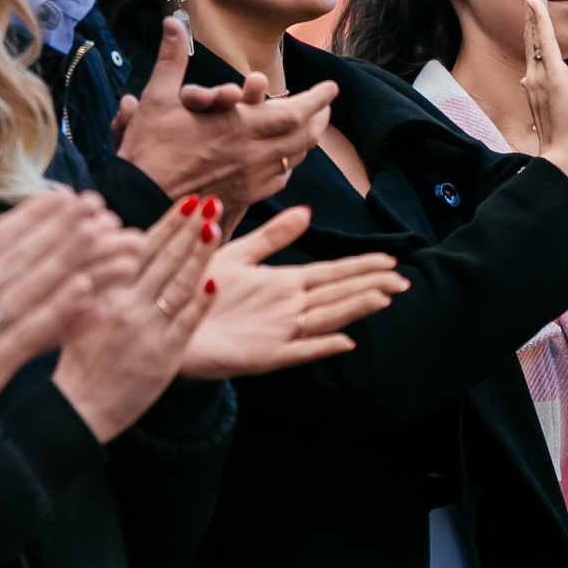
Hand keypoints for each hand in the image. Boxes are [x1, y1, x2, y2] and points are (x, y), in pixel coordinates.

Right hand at [0, 190, 127, 445]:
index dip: (35, 216)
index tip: (66, 197)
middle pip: (25, 258)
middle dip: (65, 229)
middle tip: (100, 206)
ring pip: (36, 290)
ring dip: (75, 262)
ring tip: (106, 238)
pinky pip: (31, 337)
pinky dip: (60, 315)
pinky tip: (89, 294)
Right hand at [51, 195, 225, 441]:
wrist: (80, 407)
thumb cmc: (80, 360)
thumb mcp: (79, 312)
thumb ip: (101, 280)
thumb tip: (117, 244)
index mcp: (107, 293)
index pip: (143, 249)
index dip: (168, 223)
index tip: (188, 200)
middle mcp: (127, 306)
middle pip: (165, 260)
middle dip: (190, 228)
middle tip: (211, 201)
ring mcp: (147, 330)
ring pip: (179, 285)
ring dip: (200, 255)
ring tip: (216, 228)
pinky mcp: (164, 356)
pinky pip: (186, 323)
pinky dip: (201, 302)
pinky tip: (216, 280)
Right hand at [115, 17, 338, 220]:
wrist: (141, 198)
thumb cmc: (149, 148)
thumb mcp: (159, 98)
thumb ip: (172, 59)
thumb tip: (173, 23)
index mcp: (239, 126)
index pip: (296, 112)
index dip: (319, 98)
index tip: (332, 86)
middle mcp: (252, 153)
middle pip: (305, 137)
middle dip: (321, 118)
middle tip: (326, 105)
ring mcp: (251, 178)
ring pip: (294, 159)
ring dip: (306, 141)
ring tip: (311, 127)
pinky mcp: (244, 197)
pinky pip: (278, 181)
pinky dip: (286, 165)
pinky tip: (282, 159)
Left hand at [180, 205, 409, 377]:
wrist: (164, 316)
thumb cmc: (196, 288)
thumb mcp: (236, 254)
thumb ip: (272, 237)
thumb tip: (306, 211)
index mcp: (283, 284)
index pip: (332, 273)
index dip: (361, 266)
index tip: (391, 258)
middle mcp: (287, 308)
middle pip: (338, 294)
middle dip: (370, 286)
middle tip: (403, 279)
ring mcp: (278, 332)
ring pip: (326, 318)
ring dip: (355, 309)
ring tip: (384, 297)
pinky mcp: (262, 356)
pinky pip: (297, 351)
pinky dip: (320, 346)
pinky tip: (344, 340)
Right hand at [520, 0, 567, 187]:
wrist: (567, 159)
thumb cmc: (566, 141)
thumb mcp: (554, 110)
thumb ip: (540, 93)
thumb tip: (526, 80)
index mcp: (536, 80)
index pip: (532, 40)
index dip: (530, 15)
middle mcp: (533, 73)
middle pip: (529, 26)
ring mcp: (540, 73)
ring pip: (534, 27)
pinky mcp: (551, 76)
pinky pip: (542, 42)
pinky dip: (536, 19)